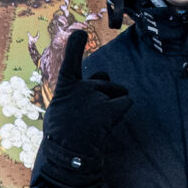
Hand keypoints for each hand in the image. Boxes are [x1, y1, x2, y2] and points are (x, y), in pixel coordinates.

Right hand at [33, 27, 130, 187]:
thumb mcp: (62, 108)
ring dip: (113, 102)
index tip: (79, 31)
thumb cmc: (63, 134)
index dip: (76, 45)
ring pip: (116, 91)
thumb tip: (102, 76)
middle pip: (103, 80)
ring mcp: (96, 97)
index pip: (71, 60)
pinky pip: (125, 101)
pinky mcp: (109, 108)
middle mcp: (81, 87)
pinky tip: (109, 123)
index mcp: (65, 86)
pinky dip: (121, 110)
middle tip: (92, 115)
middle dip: (104, 92)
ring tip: (98, 121)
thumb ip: (79, 91)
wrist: (68, 155)